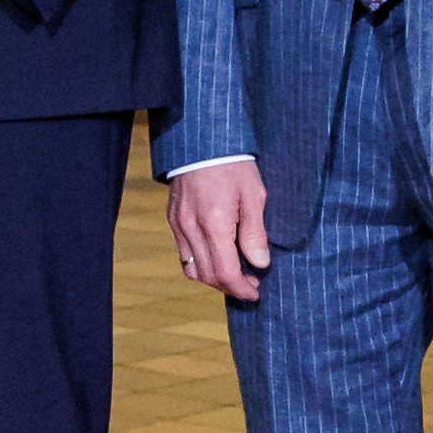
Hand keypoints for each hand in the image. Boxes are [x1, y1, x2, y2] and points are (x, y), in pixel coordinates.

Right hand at [169, 161, 270, 302]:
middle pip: (208, 276)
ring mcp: (178, 225)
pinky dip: (200, 263)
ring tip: (234, 272)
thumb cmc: (233, 164)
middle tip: (251, 283)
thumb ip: (255, 232)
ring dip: (214, 278)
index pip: (226, 272)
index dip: (242, 288)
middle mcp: (191, 228)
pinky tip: (217, 255)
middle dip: (230, 286)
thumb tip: (260, 264)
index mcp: (214, 223)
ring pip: (193, 269)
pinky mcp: (172, 220)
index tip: (256, 292)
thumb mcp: (254, 195)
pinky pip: (184, 254)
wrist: (202, 141)